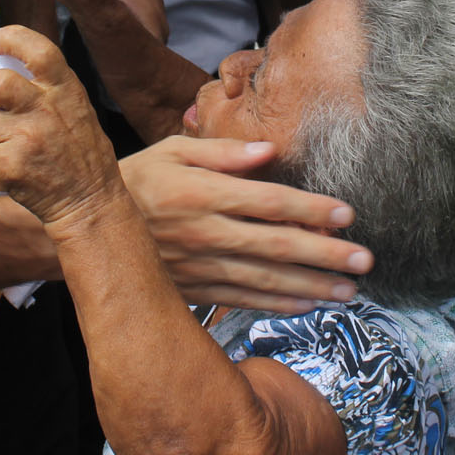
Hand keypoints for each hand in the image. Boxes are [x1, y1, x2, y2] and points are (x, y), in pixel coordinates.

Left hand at [0, 24, 125, 229]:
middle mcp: (47, 110)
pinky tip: (5, 166)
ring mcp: (28, 138)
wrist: (90, 202)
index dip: (12, 38)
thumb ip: (45, 89)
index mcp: (66, 90)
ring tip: (4, 145)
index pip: (39, 51)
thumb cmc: (80, 154)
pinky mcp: (11, 166)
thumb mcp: (76, 108)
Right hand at [119, 137, 372, 313]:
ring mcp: (199, 266)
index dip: (310, 209)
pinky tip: (307, 304)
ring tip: (349, 290)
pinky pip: (242, 299)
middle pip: (275, 246)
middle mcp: (204, 233)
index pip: (268, 202)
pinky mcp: (194, 289)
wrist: (90, 228)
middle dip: (324, 255)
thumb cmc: (137, 179)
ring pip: (264, 279)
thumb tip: (269, 150)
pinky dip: (276, 304)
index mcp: (202, 193)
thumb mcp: (172, 151)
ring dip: (310, 286)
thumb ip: (222, 151)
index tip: (347, 214)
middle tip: (365, 260)